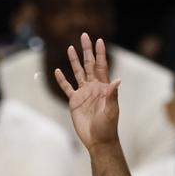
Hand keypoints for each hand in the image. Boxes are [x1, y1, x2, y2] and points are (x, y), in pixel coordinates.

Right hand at [53, 33, 120, 151]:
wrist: (98, 140)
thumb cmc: (108, 126)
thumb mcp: (111, 111)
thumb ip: (112, 95)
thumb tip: (117, 80)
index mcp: (104, 87)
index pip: (102, 66)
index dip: (100, 53)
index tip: (99, 40)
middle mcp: (93, 87)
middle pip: (89, 65)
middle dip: (87, 50)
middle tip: (84, 35)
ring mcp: (83, 94)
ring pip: (78, 73)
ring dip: (74, 61)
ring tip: (70, 48)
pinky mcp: (74, 102)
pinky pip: (66, 88)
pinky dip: (62, 80)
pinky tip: (57, 71)